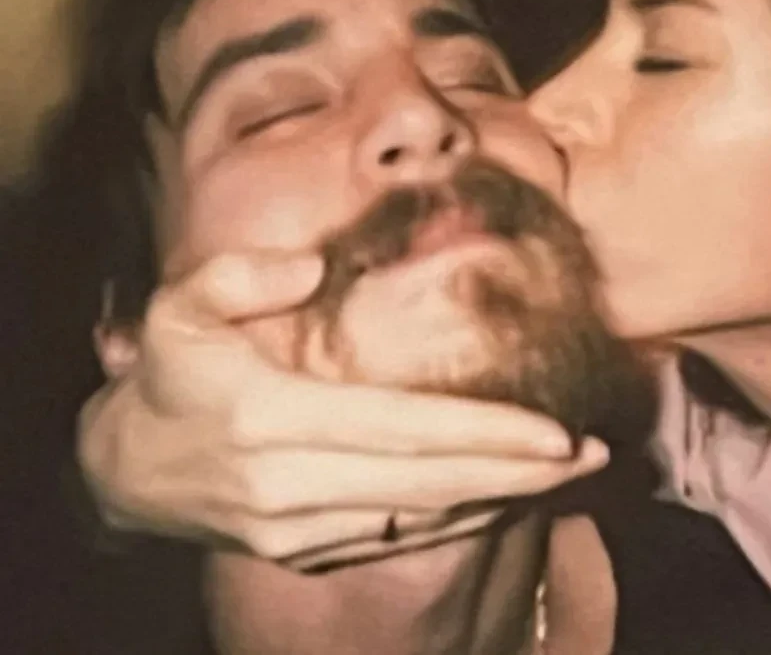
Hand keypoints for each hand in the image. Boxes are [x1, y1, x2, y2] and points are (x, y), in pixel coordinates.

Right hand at [77, 249, 609, 570]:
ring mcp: (299, 530)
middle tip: (596, 455)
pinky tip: (507, 496)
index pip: (400, 429)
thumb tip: (314, 267)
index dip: (484, 432)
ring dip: (503, 497)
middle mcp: (291, 486)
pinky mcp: (304, 552)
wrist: (123, 473)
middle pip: (431, 481)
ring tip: (572, 473)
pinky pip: (399, 537)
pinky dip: (460, 519)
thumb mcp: (180, 306)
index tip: (555, 432)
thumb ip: (242, 275)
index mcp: (271, 420)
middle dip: (521, 472)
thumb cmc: (171, 375)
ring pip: (424, 517)